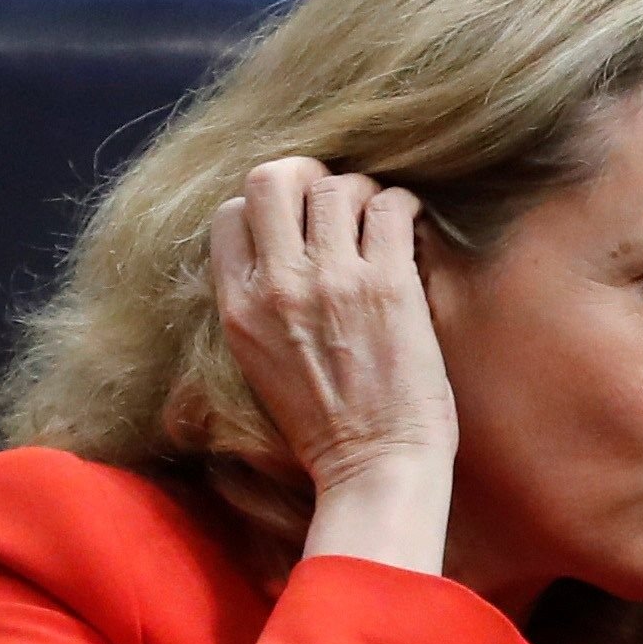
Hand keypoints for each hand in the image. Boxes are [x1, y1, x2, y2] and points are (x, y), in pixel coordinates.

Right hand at [206, 156, 458, 571]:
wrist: (374, 469)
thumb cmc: (325, 429)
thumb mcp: (260, 364)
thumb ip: (258, 305)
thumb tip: (274, 254)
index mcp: (237, 307)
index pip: (231, 214)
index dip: (266, 206)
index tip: (297, 224)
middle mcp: (278, 286)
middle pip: (272, 178)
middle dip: (306, 174)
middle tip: (335, 197)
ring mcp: (333, 282)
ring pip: (336, 185)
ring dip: (362, 191)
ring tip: (379, 219)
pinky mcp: (388, 286)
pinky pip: (390, 206)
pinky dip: (403, 205)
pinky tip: (411, 227)